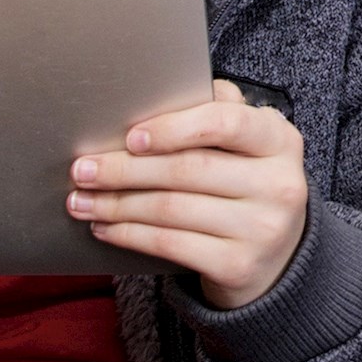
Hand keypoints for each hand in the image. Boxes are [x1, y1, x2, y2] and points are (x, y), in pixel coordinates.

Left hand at [72, 79, 309, 308]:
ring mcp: (262, 228)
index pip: (226, 123)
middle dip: (125, 169)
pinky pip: (170, 244)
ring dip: (117, 204)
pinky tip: (105, 227)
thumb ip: (216, 116)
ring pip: (171, 209)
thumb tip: (155, 96)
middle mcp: (279, 184)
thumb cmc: (246, 190)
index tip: (131, 137)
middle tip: (82, 170)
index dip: (174, 128)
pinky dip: (130, 234)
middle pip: (188, 169)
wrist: (276, 261)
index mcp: (280, 141)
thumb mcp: (247, 149)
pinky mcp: (238, 265)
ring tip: (82, 201)